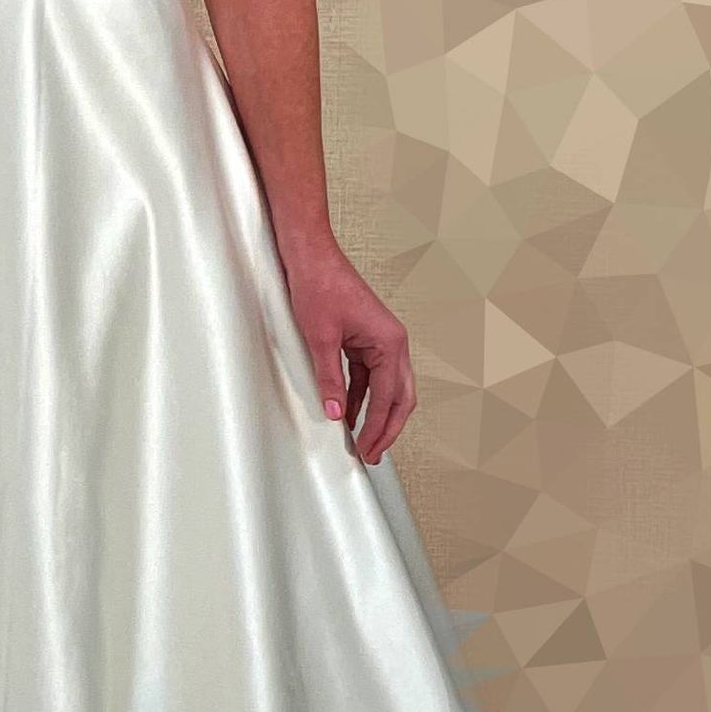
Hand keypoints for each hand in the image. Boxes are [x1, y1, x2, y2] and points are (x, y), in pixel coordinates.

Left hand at [282, 240, 415, 462]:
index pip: (389, 398)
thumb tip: (334, 413)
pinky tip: (347, 414)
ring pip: (387, 388)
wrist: (311, 256)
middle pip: (400, 397)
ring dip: (375, 415)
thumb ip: (329, 378)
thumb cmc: (319, 286)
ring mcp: (380, 341)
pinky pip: (369, 376)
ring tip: (363, 441)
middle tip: (372, 455)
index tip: (365, 450)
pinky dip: (361, 397)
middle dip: (387, 428)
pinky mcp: (365, 339)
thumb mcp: (320, 338)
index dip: (377, 428)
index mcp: (390, 342)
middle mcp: (393, 342)